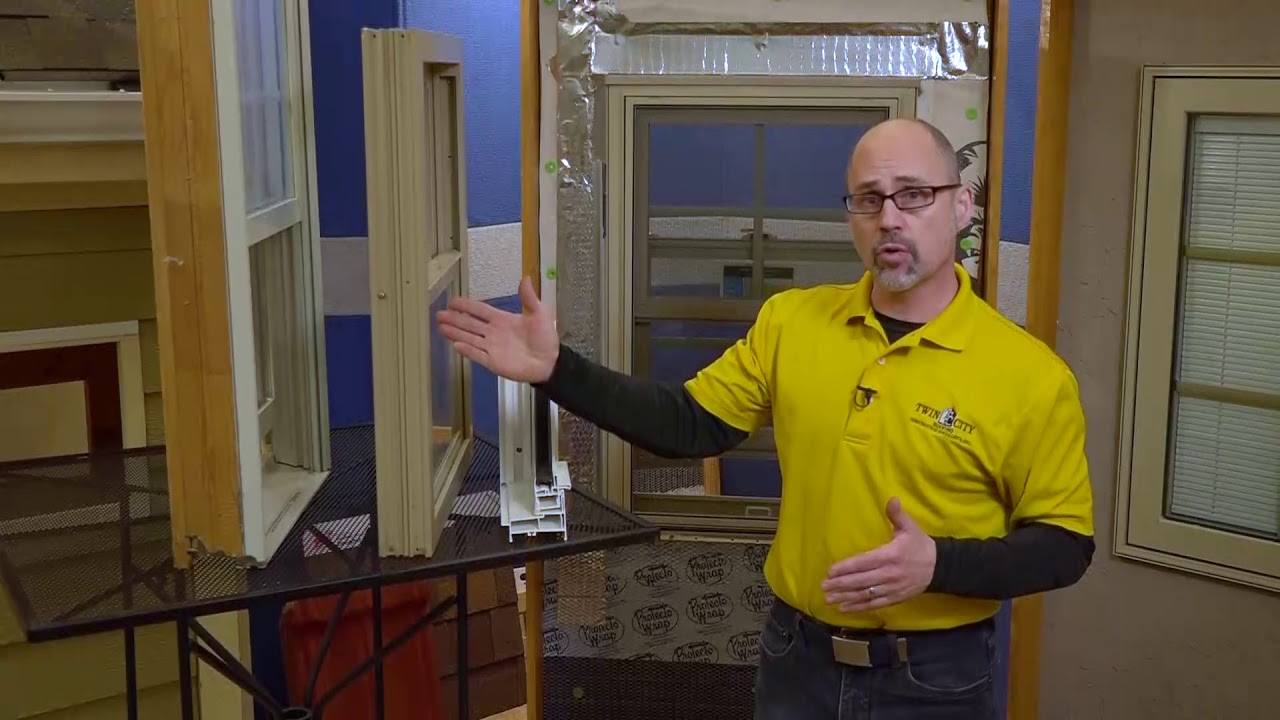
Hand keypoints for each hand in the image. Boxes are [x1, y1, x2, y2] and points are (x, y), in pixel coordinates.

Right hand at [436, 276, 560, 382]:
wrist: (550, 362)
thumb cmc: (545, 338)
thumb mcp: (539, 314)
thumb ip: (529, 298)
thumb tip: (526, 277)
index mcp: (502, 320)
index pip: (480, 310)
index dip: (466, 306)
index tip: (452, 301)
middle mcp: (493, 333)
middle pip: (469, 324)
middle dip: (454, 319)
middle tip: (438, 314)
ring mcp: (491, 348)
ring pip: (469, 338)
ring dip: (455, 333)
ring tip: (440, 327)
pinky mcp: (493, 362)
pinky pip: (477, 355)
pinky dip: (467, 350)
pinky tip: (455, 345)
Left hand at [821, 497, 935, 612]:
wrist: (939, 567)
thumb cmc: (920, 545)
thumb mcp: (910, 527)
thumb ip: (897, 514)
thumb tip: (891, 499)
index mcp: (891, 555)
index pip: (864, 562)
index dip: (847, 567)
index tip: (830, 571)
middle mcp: (889, 574)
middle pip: (862, 580)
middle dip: (841, 584)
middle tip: (824, 586)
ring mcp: (892, 588)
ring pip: (866, 594)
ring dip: (846, 597)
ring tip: (829, 599)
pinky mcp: (895, 598)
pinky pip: (875, 605)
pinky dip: (859, 607)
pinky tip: (844, 608)